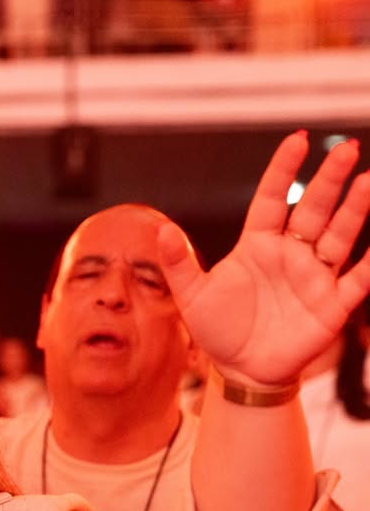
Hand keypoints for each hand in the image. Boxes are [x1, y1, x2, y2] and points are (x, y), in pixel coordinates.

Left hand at [158, 133, 369, 385]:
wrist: (242, 371)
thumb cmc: (218, 330)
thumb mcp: (192, 297)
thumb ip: (178, 264)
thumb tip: (161, 230)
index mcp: (258, 244)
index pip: (273, 198)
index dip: (284, 170)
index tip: (297, 139)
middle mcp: (290, 254)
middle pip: (313, 209)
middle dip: (330, 180)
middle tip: (346, 149)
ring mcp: (314, 277)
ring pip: (339, 236)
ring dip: (355, 210)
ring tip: (367, 180)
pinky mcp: (332, 305)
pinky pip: (358, 279)